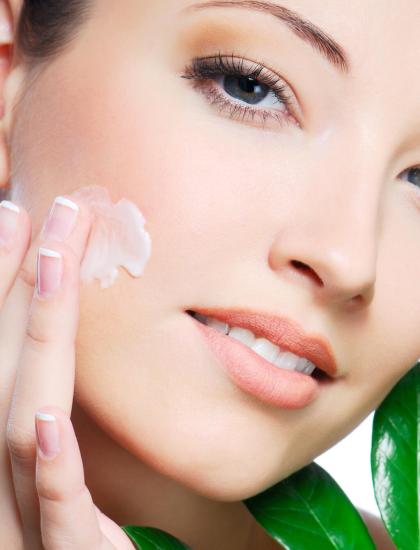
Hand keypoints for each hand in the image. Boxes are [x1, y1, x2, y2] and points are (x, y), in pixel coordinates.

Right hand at [0, 196, 135, 548]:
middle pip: (1, 370)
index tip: (25, 220)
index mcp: (0, 449)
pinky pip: (55, 514)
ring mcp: (17, 524)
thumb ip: (51, 423)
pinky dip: (50, 467)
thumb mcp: (57, 474)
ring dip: (33, 341)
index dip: (4, 287)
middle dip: (18, 286)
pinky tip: (47, 418)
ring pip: (16, 426)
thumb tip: (58, 356)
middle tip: (51, 212)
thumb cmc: (70, 537)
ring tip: (51, 262)